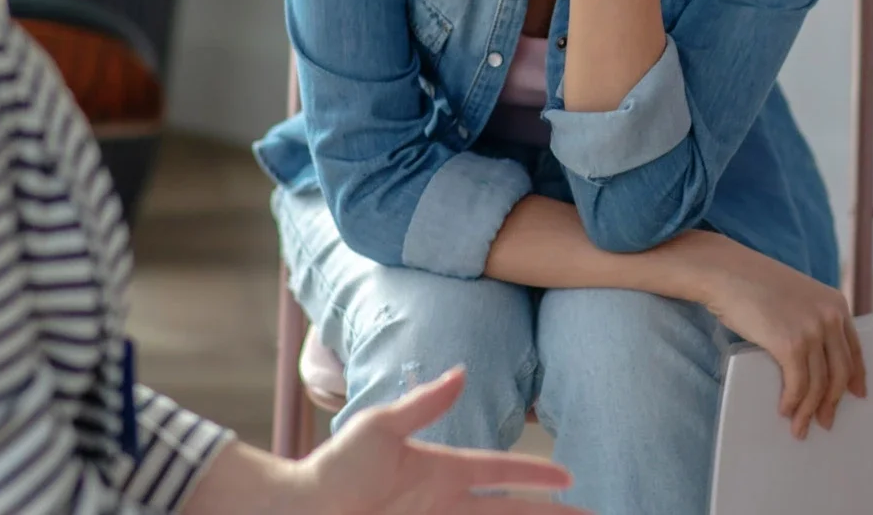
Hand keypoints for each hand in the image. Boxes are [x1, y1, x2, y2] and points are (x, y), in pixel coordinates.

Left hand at [290, 368, 580, 513]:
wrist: (300, 511)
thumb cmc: (334, 468)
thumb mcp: (379, 428)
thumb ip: (424, 405)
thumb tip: (463, 372)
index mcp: (444, 472)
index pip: (503, 473)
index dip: (538, 475)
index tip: (571, 479)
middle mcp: (449, 505)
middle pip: (516, 512)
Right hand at [680, 232, 864, 438]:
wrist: (726, 272)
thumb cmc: (753, 284)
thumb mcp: (796, 296)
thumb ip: (811, 319)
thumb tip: (813, 358)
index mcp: (836, 303)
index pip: (854, 349)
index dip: (855, 376)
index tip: (856, 394)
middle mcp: (830, 317)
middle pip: (840, 372)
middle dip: (832, 401)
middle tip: (825, 420)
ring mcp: (812, 331)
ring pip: (819, 384)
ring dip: (809, 410)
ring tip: (799, 426)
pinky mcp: (791, 344)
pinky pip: (798, 385)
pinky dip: (793, 402)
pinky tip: (785, 410)